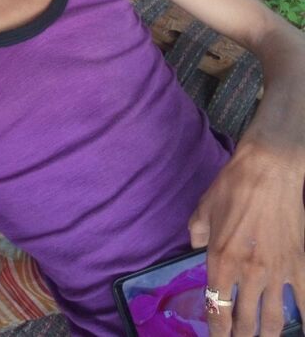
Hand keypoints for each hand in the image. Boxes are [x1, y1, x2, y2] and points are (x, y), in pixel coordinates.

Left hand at [189, 139, 304, 335]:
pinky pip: (304, 302)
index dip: (216, 330)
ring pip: (274, 320)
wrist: (268, 170)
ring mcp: (276, 272)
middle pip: (244, 321)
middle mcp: (248, 273)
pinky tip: (304, 330)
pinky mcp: (299, 265)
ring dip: (267, 335)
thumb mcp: (204, 208)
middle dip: (240, 336)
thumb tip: (195, 245)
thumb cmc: (232, 186)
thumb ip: (197, 232)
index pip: (217, 308)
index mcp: (221, 260)